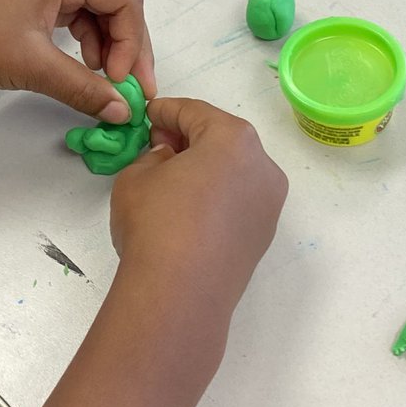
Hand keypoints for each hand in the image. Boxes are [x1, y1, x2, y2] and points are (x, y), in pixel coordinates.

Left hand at [0, 0, 154, 121]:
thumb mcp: (31, 65)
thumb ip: (83, 88)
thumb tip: (122, 112)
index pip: (125, 1)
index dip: (133, 46)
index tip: (128, 87)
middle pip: (115, 1)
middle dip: (125, 47)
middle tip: (130, 90)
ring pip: (95, 7)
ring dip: (104, 45)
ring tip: (101, 81)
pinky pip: (71, 7)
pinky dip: (81, 37)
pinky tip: (79, 64)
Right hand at [111, 98, 286, 315]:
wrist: (180, 295)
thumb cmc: (156, 222)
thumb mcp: (136, 175)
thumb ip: (153, 156)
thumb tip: (169, 159)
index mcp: (233, 139)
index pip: (194, 112)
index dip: (166, 111)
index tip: (148, 117)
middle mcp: (262, 166)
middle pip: (222, 139)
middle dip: (189, 138)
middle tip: (157, 147)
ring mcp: (268, 203)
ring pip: (234, 171)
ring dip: (206, 168)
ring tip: (172, 181)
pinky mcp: (263, 235)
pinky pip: (238, 200)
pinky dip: (216, 196)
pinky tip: (189, 211)